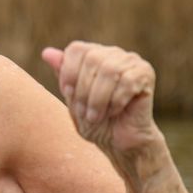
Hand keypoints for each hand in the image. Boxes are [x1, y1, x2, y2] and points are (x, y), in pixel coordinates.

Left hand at [41, 41, 159, 160]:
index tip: (68, 94)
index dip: (69, 72)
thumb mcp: (72, 99)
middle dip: (83, 89)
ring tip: (96, 116)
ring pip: (110, 70)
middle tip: (84, 112)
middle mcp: (113, 53)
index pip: (77, 49)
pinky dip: (116, 101)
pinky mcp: (146, 73)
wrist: (119, 143)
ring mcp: (131, 61)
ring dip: (98, 98)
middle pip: (92, 58)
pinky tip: (115, 112)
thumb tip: (46, 52)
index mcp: (93, 55)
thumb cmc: (95, 122)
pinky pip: (128, 81)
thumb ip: (63, 75)